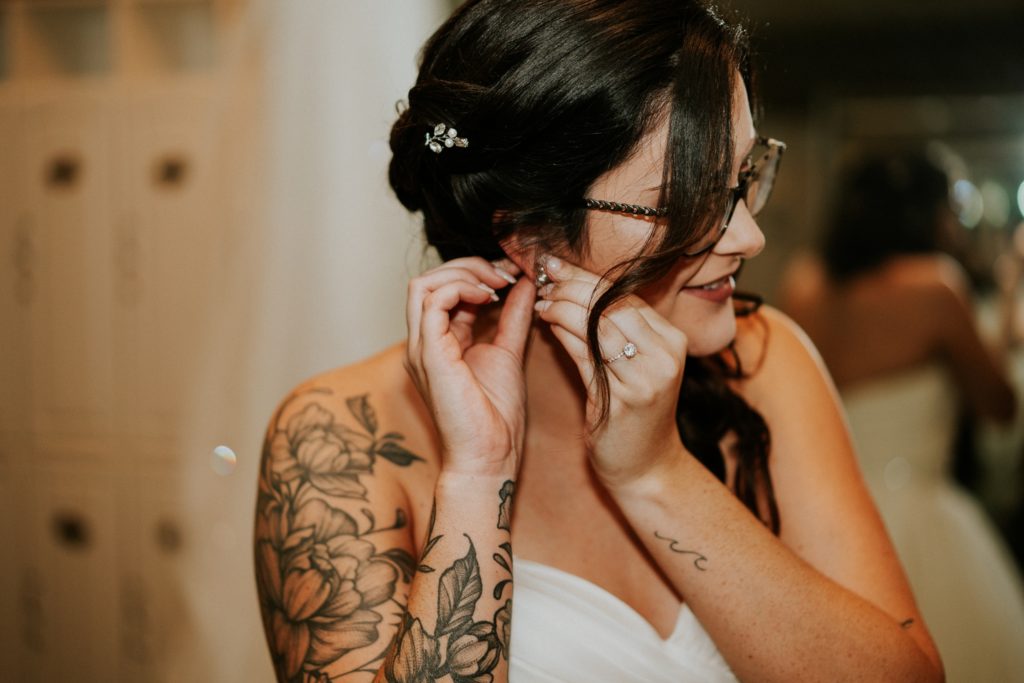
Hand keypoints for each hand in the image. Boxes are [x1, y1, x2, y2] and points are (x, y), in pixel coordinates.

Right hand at [405, 257, 536, 475]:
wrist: (490, 456)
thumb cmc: (497, 417)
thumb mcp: (509, 351)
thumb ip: (513, 316)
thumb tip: (525, 284)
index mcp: (439, 342)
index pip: (443, 289)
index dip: (475, 273)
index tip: (511, 275)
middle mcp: (424, 342)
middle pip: (427, 280)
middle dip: (467, 267)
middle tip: (503, 275)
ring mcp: (421, 348)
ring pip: (422, 285)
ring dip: (463, 274)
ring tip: (495, 286)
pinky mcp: (428, 355)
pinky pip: (430, 303)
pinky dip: (459, 289)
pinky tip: (487, 299)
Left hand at [532, 256, 687, 486]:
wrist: (647, 469)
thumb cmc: (633, 414)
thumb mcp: (633, 365)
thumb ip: (613, 330)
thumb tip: (573, 288)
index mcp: (672, 340)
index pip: (625, 293)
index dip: (587, 276)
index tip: (556, 265)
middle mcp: (666, 354)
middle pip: (612, 303)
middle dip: (572, 284)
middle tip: (543, 274)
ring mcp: (648, 377)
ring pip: (598, 324)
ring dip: (563, 306)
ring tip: (540, 300)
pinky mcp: (626, 399)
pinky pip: (587, 356)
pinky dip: (564, 334)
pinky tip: (546, 323)